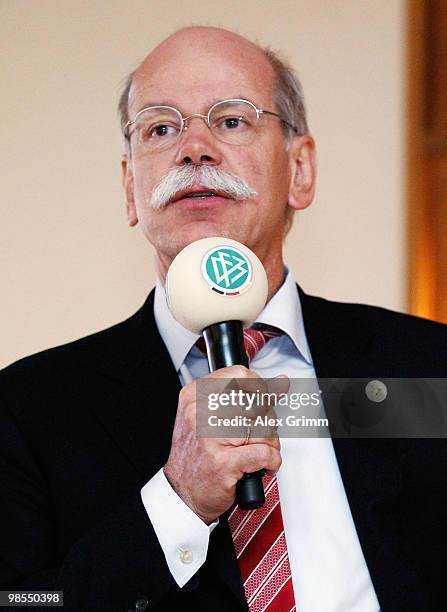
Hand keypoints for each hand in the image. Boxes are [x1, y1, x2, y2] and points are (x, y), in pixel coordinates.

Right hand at [163, 365, 285, 523]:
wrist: (183, 492)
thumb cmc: (198, 452)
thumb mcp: (212, 414)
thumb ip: (245, 395)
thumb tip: (281, 381)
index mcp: (195, 396)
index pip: (239, 375)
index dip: (259, 387)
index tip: (263, 399)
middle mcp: (200, 413)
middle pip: (257, 404)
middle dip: (266, 422)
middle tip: (255, 435)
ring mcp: (210, 438)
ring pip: (264, 428)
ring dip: (270, 444)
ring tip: (257, 451)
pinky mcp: (224, 463)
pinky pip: (266, 453)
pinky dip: (272, 461)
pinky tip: (263, 465)